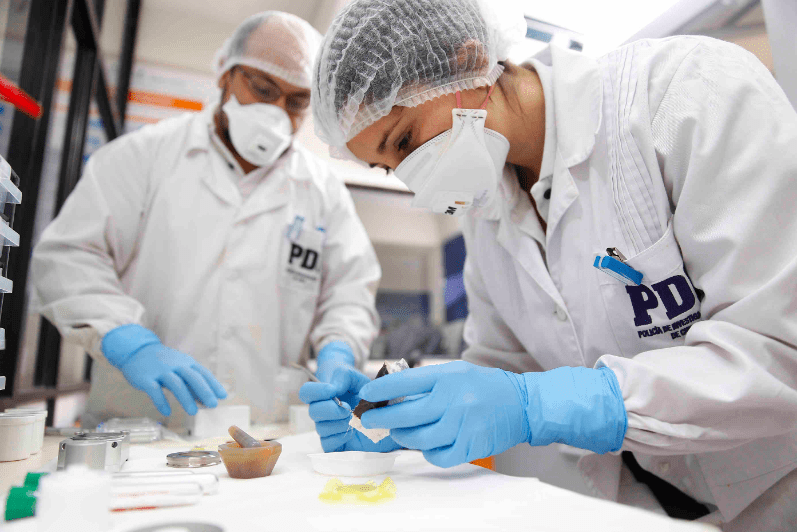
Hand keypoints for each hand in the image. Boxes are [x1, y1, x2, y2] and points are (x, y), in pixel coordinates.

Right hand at [101, 324, 226, 415]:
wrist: (137, 350)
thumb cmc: (163, 363)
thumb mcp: (179, 369)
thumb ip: (191, 384)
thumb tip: (206, 400)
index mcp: (186, 362)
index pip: (203, 373)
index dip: (213, 384)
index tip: (223, 396)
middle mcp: (175, 365)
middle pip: (192, 377)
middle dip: (204, 391)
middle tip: (213, 405)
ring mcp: (160, 371)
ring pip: (176, 384)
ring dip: (185, 398)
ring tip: (193, 412)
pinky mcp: (145, 378)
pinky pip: (154, 390)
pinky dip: (161, 401)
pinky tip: (167, 412)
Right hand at [301, 383, 400, 451]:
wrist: (373, 405)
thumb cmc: (359, 389)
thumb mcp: (354, 377)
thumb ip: (342, 376)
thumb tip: (334, 389)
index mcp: (322, 395)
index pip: (306, 392)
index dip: (316, 391)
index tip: (332, 389)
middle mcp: (321, 412)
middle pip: (313, 412)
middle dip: (331, 409)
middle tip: (347, 407)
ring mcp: (327, 428)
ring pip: (322, 429)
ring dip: (339, 423)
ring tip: (353, 419)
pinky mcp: (336, 443)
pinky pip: (328, 445)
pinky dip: (340, 438)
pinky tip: (351, 432)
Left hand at [358, 361, 529, 466]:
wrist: (522, 404)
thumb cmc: (484, 386)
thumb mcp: (456, 372)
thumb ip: (427, 382)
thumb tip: (392, 393)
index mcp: (448, 376)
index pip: (406, 382)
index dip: (381, 389)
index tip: (366, 394)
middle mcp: (453, 400)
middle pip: (406, 414)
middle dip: (381, 418)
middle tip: (369, 419)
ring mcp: (462, 425)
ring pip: (418, 438)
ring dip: (402, 437)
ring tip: (397, 433)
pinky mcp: (470, 446)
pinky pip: (438, 455)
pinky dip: (427, 452)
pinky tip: (425, 445)